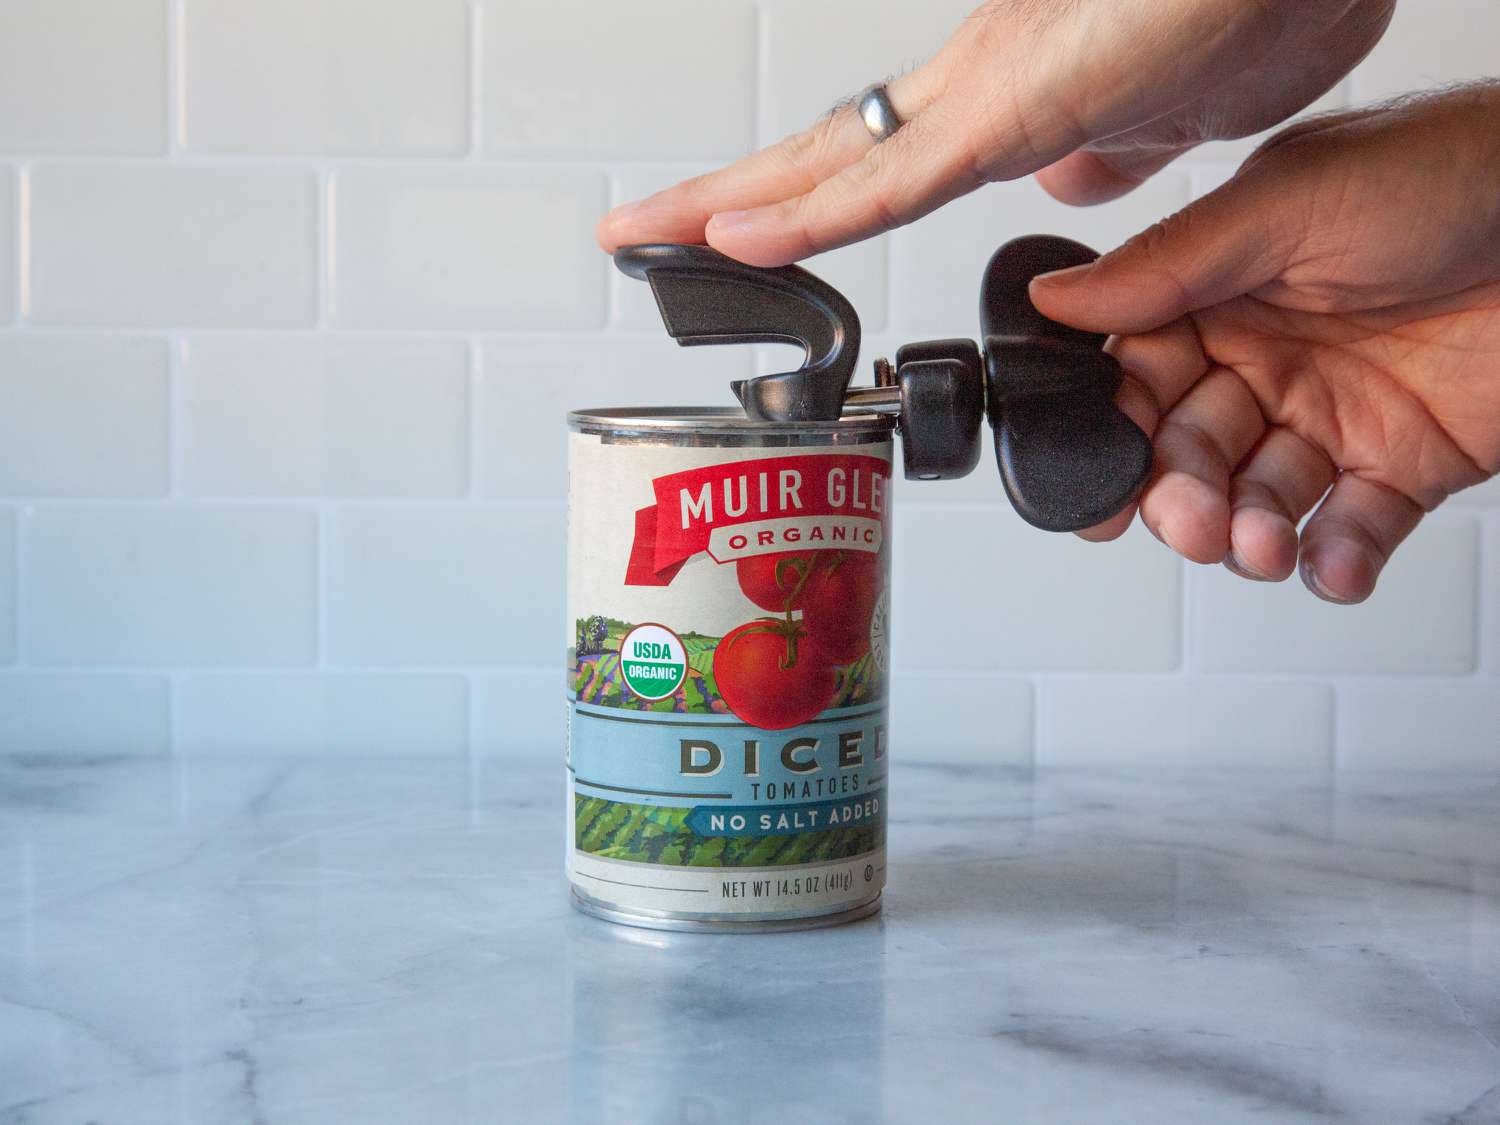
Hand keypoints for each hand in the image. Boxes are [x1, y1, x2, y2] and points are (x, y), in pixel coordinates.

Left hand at [597, 0, 1394, 264]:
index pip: (874, 164)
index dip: (806, 204)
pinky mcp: (1010, 108)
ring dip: (726, 204)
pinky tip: (740, 240)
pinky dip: (813, 221)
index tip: (752, 239)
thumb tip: (1070, 191)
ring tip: (637, 236)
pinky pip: (892, 180)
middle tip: (639, 230)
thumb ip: (1111, 159)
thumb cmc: (1255, 10)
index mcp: (1004, 100)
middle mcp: (971, 90)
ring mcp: (981, 96)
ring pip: (828, 166)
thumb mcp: (1171, 122)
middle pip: (819, 157)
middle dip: (721, 198)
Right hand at [1029, 84, 1499, 602]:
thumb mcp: (1290, 204)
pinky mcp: (1406, 463)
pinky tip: (1331, 564)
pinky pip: (1353, 529)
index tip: (1103, 479)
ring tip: (1265, 546)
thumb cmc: (1455, 174)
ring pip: (1258, 500)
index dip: (1115, 431)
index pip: (1139, 376)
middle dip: (1181, 495)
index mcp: (1224, 293)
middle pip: (1188, 450)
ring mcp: (1335, 416)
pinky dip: (1335, 561)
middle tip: (1194, 519)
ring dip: (1249, 536)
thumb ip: (1168, 264)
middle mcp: (1270, 359)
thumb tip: (1052, 297)